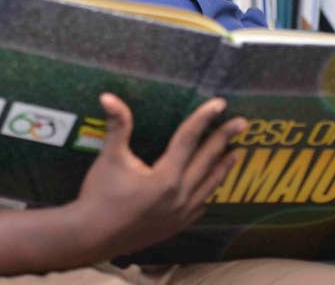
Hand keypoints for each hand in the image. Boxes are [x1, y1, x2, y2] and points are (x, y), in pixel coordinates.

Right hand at [71, 94, 245, 260]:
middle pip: (207, 161)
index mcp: (166, 177)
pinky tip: (212, 186)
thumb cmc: (100, 195)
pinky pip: (200, 205)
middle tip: (242, 123)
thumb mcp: (110, 157)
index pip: (189, 139)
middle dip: (224, 139)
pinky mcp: (176, 226)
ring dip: (222, 167)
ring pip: (209, 186)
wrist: (92, 237)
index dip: (204, 118)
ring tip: (235, 153)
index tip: (220, 103)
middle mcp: (180, 196)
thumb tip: (108, 96)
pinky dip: (209, 191)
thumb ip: (117, 126)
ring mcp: (180, 214)